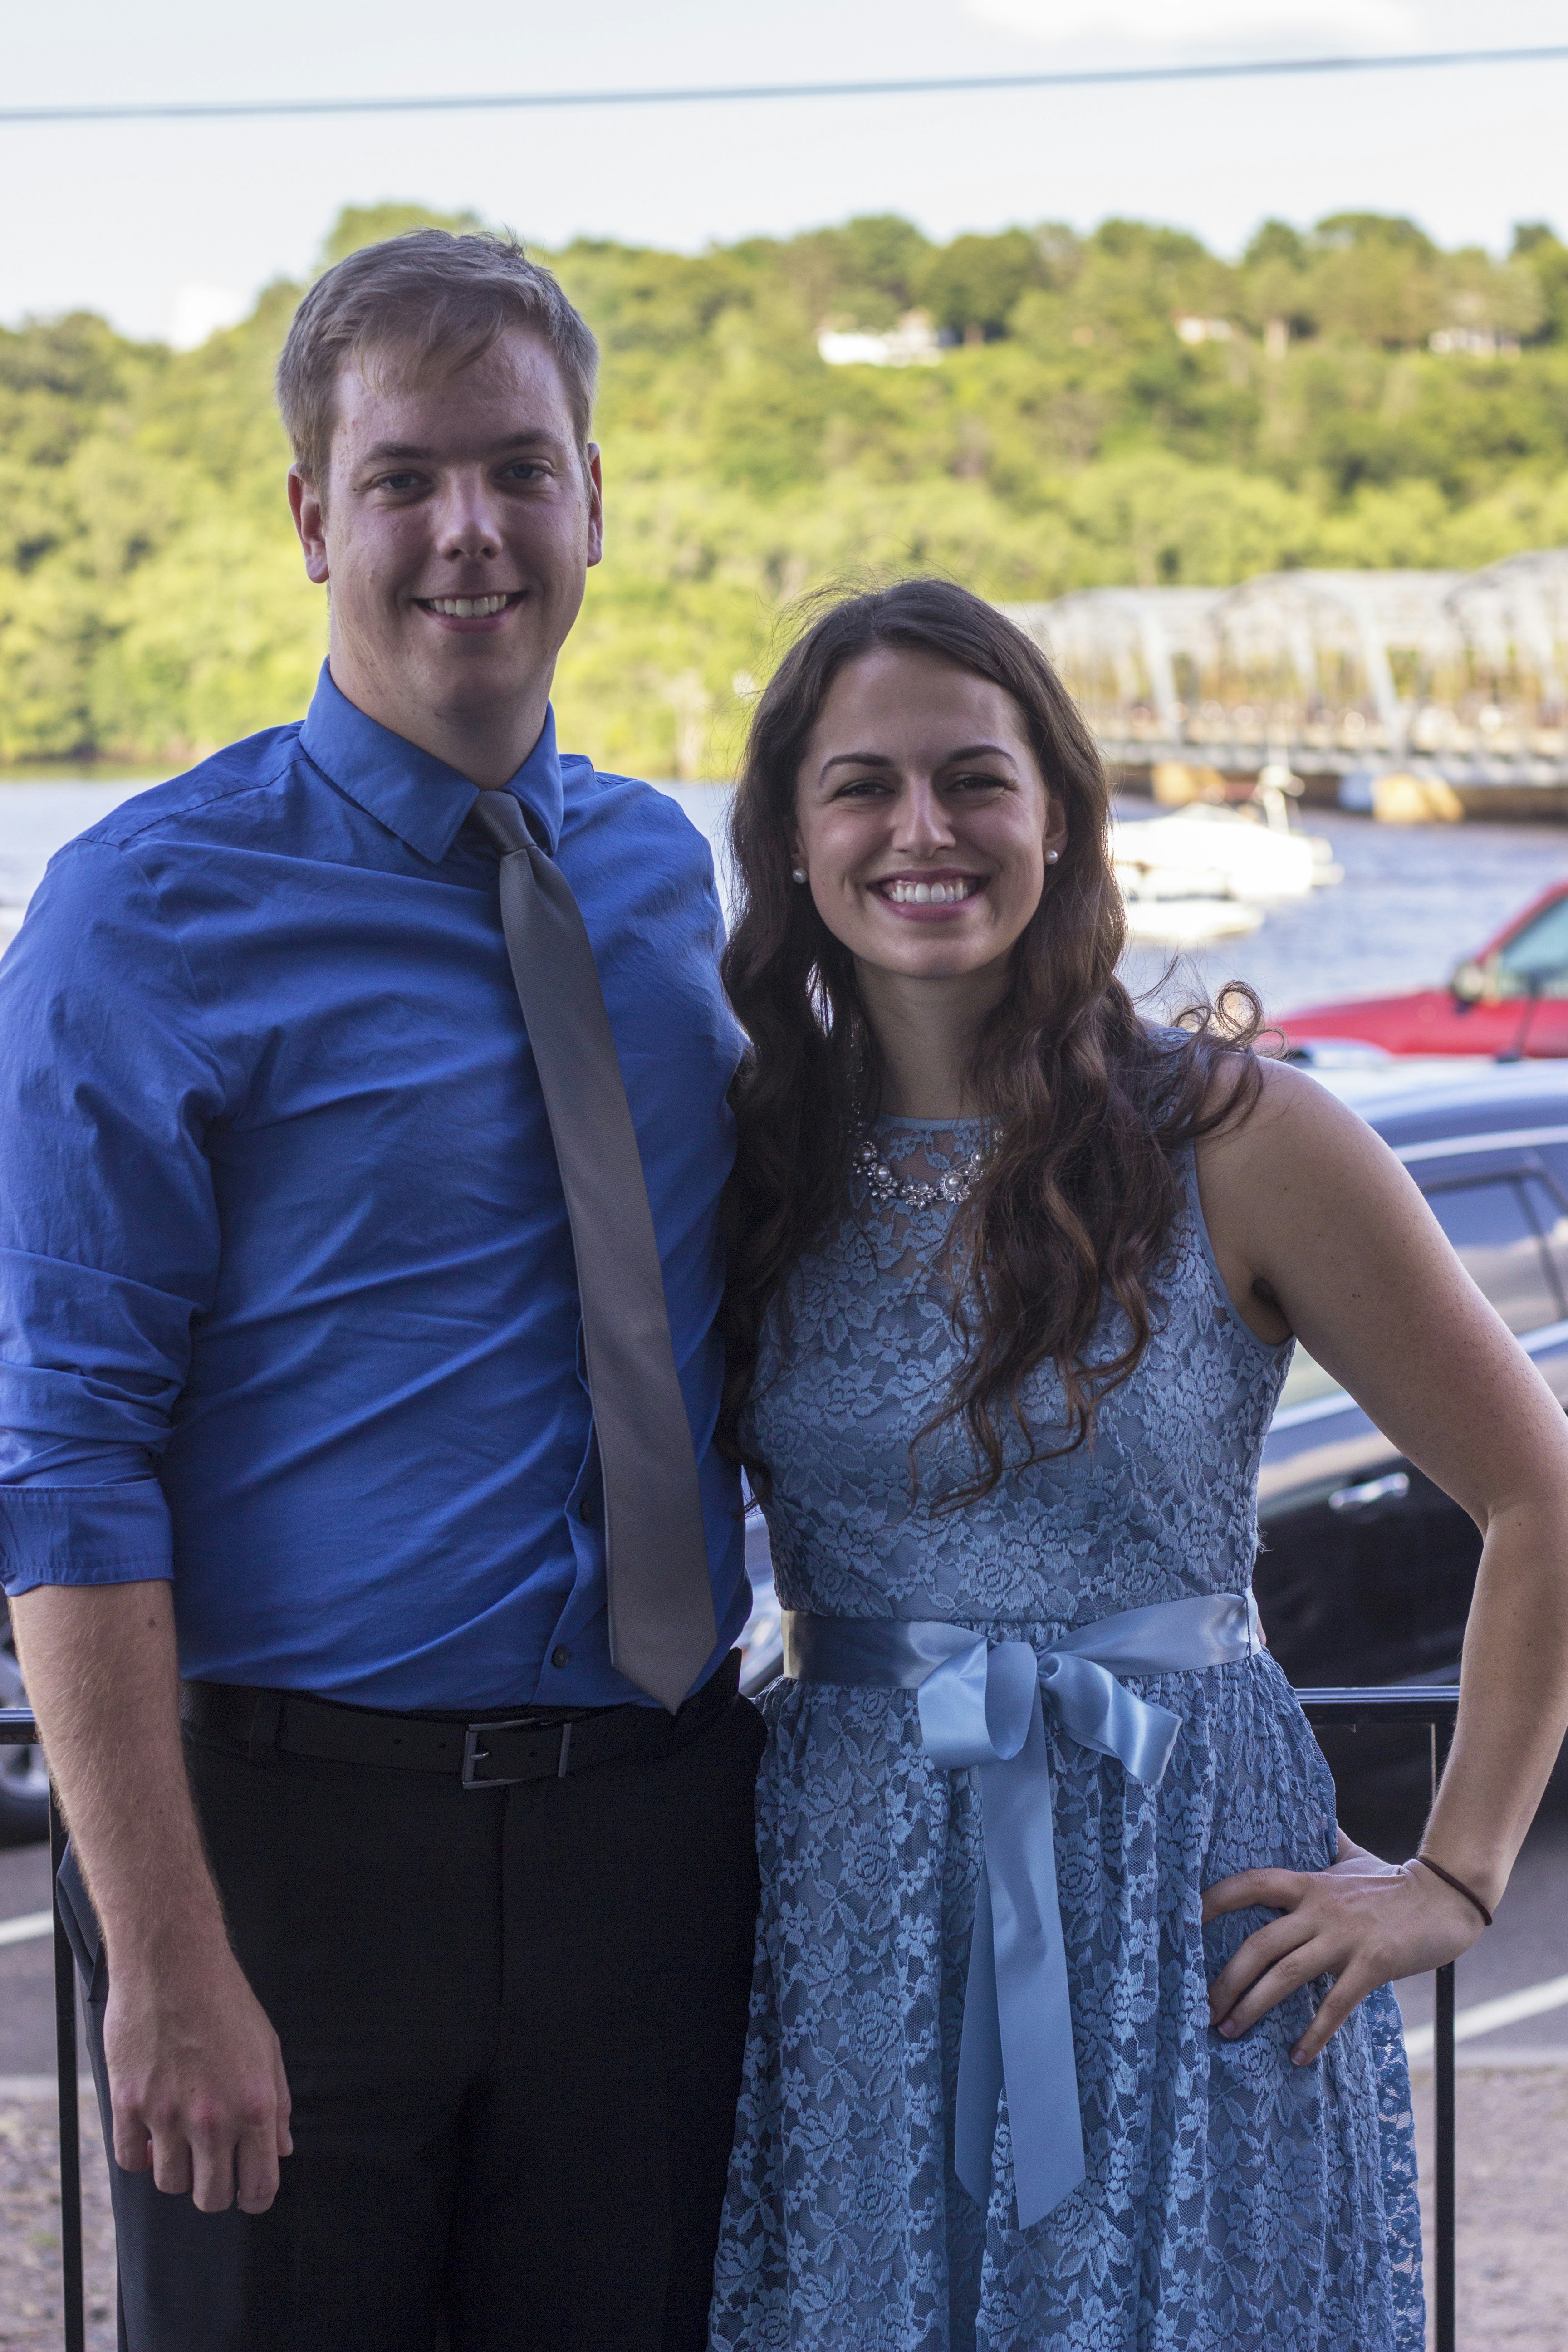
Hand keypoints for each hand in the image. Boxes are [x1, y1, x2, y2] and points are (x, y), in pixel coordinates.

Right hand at [103, 1940, 292, 2212]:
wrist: (174, 1963)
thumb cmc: (226, 2002)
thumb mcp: (268, 2049)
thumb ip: (278, 2106)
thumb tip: (281, 2151)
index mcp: (255, 2106)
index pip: (258, 2187)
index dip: (255, 2197)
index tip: (247, 2190)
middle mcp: (212, 2118)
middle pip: (210, 2198)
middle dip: (215, 2189)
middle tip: (212, 2165)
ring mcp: (167, 2114)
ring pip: (170, 2184)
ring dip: (177, 2168)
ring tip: (182, 2136)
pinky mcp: (128, 2104)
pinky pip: (131, 2160)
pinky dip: (141, 2154)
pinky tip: (152, 2132)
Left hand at [1202, 1829, 1486, 2064]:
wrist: (1445, 1899)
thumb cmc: (1393, 1881)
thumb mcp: (1352, 1857)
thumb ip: (1327, 1844)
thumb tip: (1315, 1816)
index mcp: (1310, 1884)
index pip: (1252, 1884)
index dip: (1217, 1898)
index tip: (1187, 1921)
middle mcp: (1320, 1909)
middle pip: (1260, 1944)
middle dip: (1227, 1980)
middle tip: (1205, 2009)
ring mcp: (1345, 1938)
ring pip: (1286, 1975)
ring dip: (1253, 2006)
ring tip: (1229, 2032)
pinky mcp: (1371, 1965)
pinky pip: (1335, 2004)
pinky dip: (1314, 2033)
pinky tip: (1297, 2056)